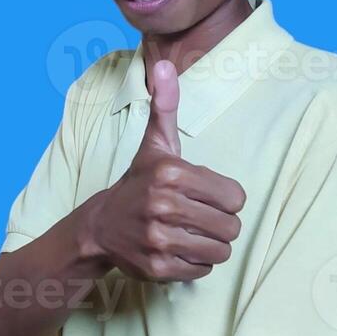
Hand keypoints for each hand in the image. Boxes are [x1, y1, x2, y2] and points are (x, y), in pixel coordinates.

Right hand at [86, 59, 246, 282]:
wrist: (101, 226)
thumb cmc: (139, 182)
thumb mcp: (155, 144)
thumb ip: (166, 106)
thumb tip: (164, 64)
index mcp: (172, 172)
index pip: (235, 197)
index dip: (226, 199)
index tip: (206, 195)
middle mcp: (164, 205)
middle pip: (231, 226)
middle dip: (221, 224)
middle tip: (201, 217)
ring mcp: (158, 239)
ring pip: (220, 251)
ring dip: (211, 245)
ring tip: (192, 233)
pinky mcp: (157, 268)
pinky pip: (202, 271)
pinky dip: (196, 263)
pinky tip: (179, 249)